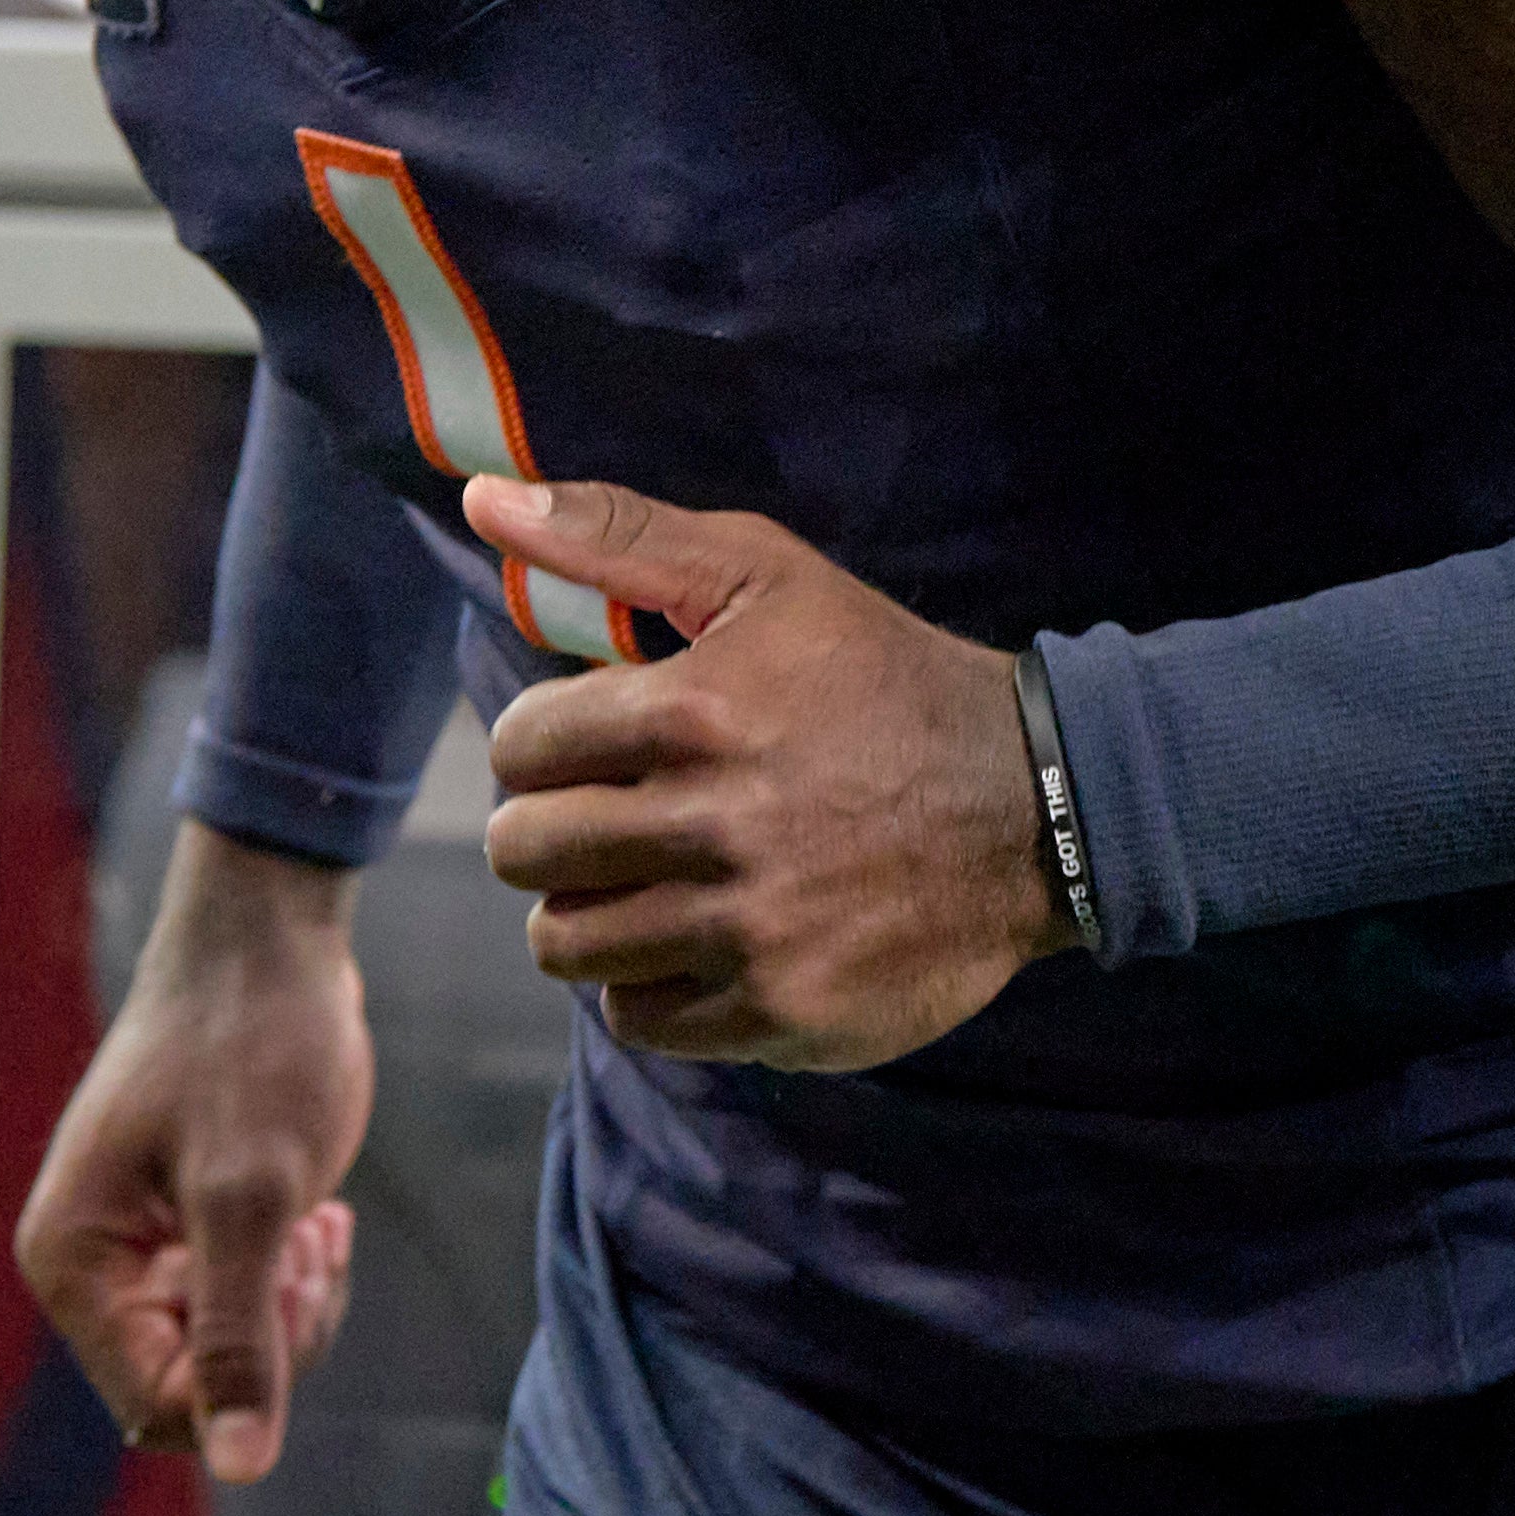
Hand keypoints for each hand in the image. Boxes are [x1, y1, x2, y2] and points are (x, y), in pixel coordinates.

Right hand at [6, 822, 369, 1481]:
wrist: (273, 936)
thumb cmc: (252, 1042)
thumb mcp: (253, 1194)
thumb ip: (240, 1334)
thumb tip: (238, 1467)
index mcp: (72, 1261)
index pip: (158, 1405)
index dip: (242, 1376)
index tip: (289, 1280)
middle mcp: (92, 1264)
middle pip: (193, 1387)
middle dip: (273, 1335)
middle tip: (312, 1241)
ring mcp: (141, 1245)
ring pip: (227, 1350)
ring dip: (293, 1304)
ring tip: (319, 1221)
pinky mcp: (191, 1223)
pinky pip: (244, 1302)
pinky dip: (295, 1274)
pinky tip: (321, 1212)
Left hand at [467, 473, 1075, 1070]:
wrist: (1032, 806)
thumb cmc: (882, 677)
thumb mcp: (766, 576)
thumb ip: (616, 533)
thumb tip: (483, 498)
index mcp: (696, 711)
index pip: (522, 747)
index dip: (544, 743)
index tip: (590, 745)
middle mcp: (713, 825)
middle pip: (526, 853)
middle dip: (552, 829)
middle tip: (612, 816)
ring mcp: (746, 928)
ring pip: (566, 944)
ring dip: (590, 910)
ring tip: (648, 879)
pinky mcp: (778, 1009)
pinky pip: (639, 1017)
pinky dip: (649, 983)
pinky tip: (696, 936)